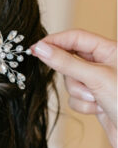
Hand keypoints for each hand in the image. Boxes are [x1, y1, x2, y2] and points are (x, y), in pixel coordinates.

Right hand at [31, 31, 116, 147]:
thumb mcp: (95, 78)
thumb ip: (66, 62)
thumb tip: (41, 49)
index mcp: (110, 50)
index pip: (75, 37)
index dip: (55, 41)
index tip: (36, 48)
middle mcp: (104, 64)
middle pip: (70, 59)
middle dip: (72, 74)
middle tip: (77, 81)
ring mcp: (98, 82)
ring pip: (70, 80)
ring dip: (79, 92)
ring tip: (97, 99)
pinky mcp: (94, 99)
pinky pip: (74, 97)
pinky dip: (82, 104)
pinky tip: (99, 109)